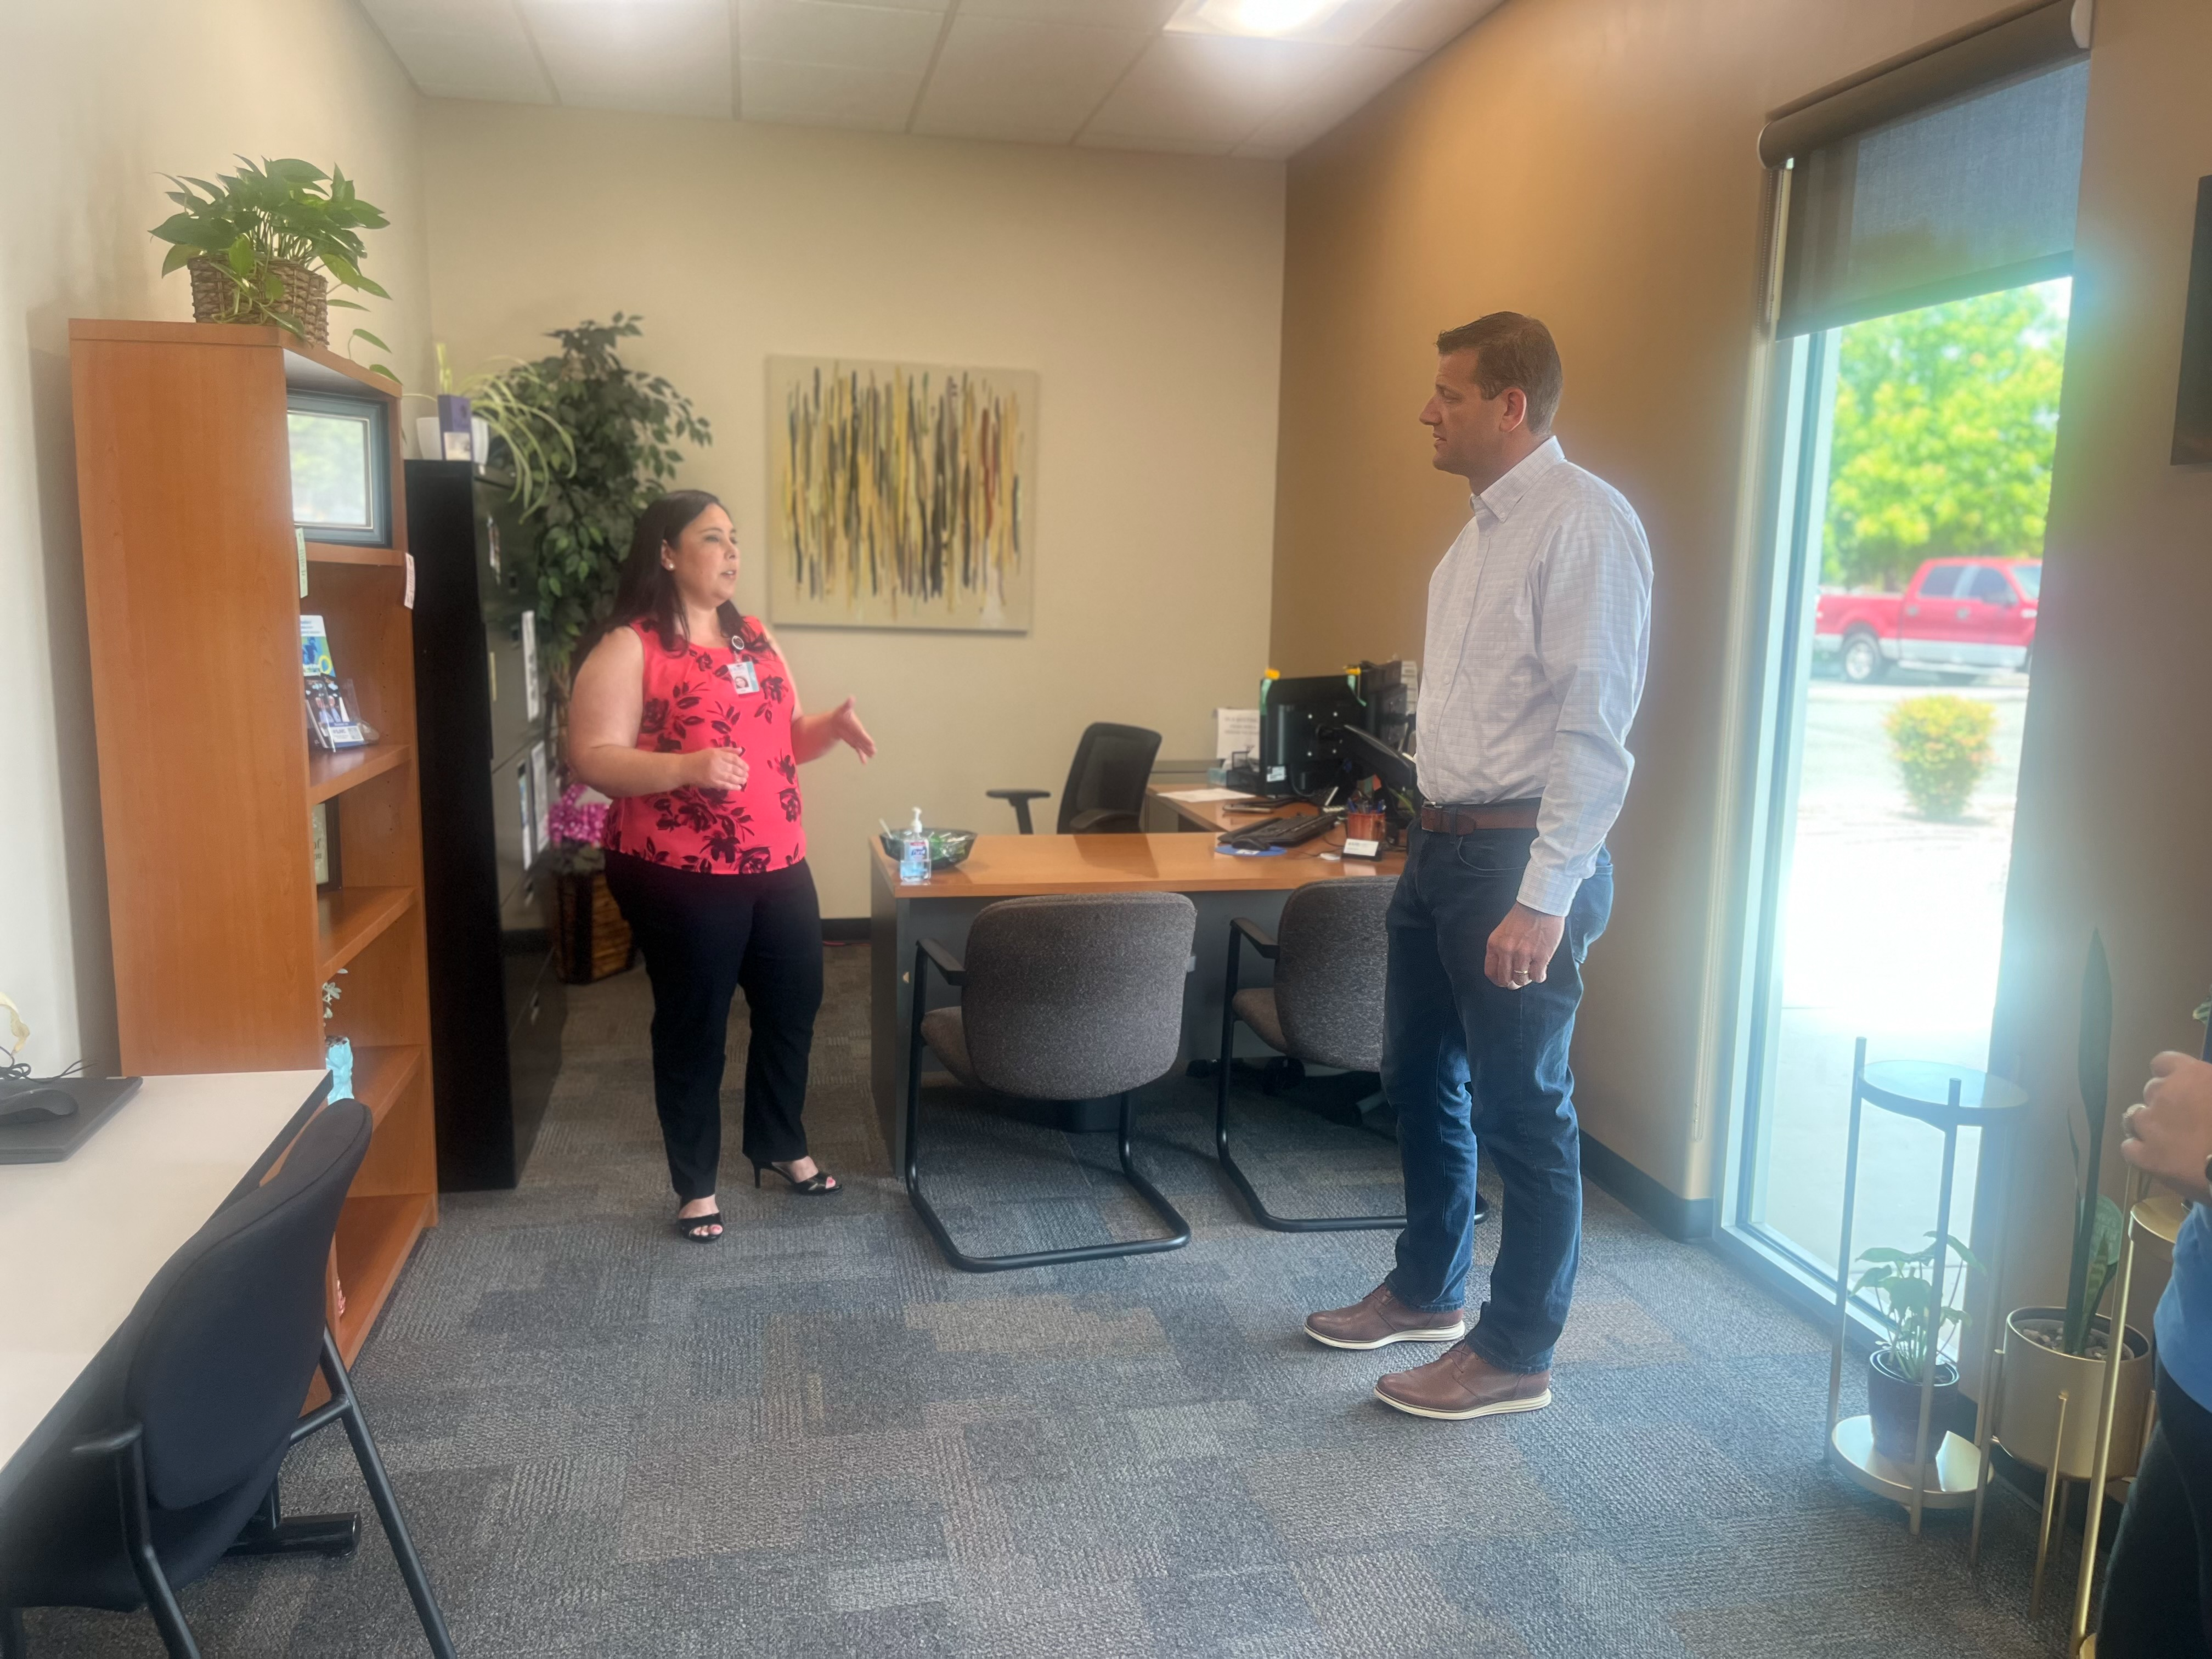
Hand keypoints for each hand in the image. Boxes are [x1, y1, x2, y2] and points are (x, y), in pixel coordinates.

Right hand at [686, 747, 748, 790]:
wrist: (684, 768)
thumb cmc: (698, 758)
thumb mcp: (712, 751)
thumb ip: (726, 750)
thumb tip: (740, 750)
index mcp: (717, 754)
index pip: (734, 759)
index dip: (742, 763)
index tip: (747, 768)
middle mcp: (717, 763)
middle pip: (734, 768)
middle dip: (742, 773)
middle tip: (747, 775)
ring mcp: (714, 774)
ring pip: (731, 777)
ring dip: (740, 780)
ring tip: (744, 781)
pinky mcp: (712, 783)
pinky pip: (725, 785)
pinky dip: (733, 787)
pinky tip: (739, 787)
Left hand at [830, 697, 875, 761]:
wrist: (837, 721)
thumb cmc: (841, 714)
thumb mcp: (843, 709)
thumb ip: (848, 705)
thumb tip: (851, 697)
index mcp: (857, 727)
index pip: (862, 734)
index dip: (866, 738)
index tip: (871, 743)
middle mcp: (859, 734)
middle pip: (864, 741)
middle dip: (868, 746)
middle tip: (874, 751)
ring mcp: (857, 739)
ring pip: (863, 747)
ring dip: (867, 752)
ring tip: (872, 755)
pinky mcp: (854, 743)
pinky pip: (858, 750)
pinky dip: (861, 756)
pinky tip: (864, 762)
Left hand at [1486, 903, 1564, 989]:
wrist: (1540, 905)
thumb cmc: (1522, 917)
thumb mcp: (1502, 932)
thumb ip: (1500, 949)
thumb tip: (1505, 969)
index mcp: (1494, 945)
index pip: (1490, 972)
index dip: (1498, 980)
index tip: (1504, 980)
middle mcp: (1506, 951)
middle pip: (1505, 980)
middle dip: (1512, 983)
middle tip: (1519, 979)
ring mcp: (1523, 954)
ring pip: (1521, 980)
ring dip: (1527, 979)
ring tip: (1531, 970)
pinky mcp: (1540, 956)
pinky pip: (1537, 977)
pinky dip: (1539, 976)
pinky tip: (1541, 969)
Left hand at [2120, 1051, 2211, 1200]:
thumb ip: (2209, 1086)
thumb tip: (2203, 1096)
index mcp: (2191, 1074)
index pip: (2163, 1062)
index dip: (2169, 1076)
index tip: (2180, 1090)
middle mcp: (2163, 1093)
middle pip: (2151, 1091)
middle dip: (2163, 1104)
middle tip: (2182, 1121)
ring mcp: (2150, 1124)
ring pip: (2133, 1117)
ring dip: (2146, 1125)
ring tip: (2165, 1140)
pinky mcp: (2145, 1155)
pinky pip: (2129, 1148)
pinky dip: (2139, 1152)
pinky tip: (2156, 1159)